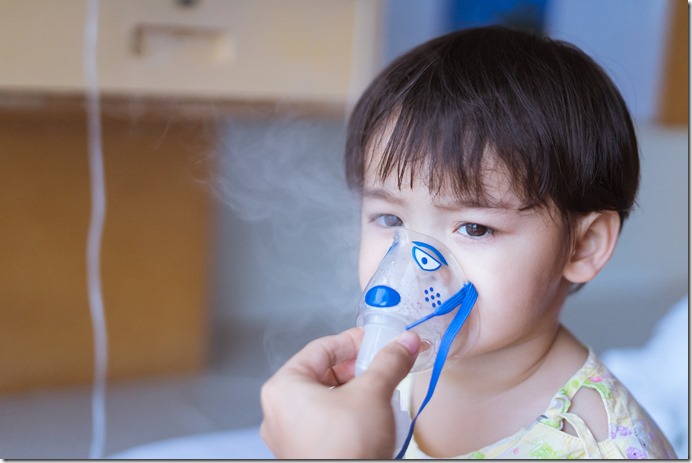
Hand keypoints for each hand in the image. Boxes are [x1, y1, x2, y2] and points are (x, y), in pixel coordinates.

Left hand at [259, 327, 419, 458]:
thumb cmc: (344, 450)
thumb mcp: (373, 393)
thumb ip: (389, 363)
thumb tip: (403, 344)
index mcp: (283, 387)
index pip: (321, 348)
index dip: (354, 341)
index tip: (376, 340)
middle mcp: (279, 411)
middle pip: (323, 373)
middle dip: (357, 368)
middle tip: (383, 364)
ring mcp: (290, 435)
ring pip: (326, 399)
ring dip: (356, 391)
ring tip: (381, 391)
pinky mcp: (307, 452)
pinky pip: (327, 422)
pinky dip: (349, 414)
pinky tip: (372, 417)